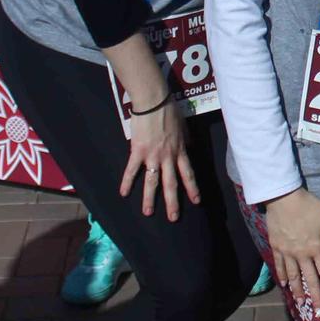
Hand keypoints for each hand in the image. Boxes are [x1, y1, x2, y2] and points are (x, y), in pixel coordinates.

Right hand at [119, 100, 199, 220]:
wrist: (153, 101)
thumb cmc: (168, 110)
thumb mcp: (183, 126)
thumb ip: (185, 139)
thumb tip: (190, 146)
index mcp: (180, 151)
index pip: (188, 174)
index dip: (192, 188)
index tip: (196, 201)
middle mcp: (168, 156)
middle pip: (172, 183)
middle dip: (173, 202)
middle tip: (174, 218)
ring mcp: (153, 155)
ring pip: (152, 181)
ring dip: (150, 198)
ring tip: (148, 212)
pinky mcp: (138, 151)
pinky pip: (132, 169)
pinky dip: (127, 181)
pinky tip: (123, 193)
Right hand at [264, 187, 319, 317]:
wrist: (282, 197)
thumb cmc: (307, 205)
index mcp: (316, 248)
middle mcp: (302, 254)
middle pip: (310, 280)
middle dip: (316, 298)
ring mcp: (287, 252)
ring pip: (293, 277)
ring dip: (298, 291)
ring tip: (301, 304)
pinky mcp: (276, 247)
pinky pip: (279, 266)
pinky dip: (281, 277)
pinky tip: (284, 285)